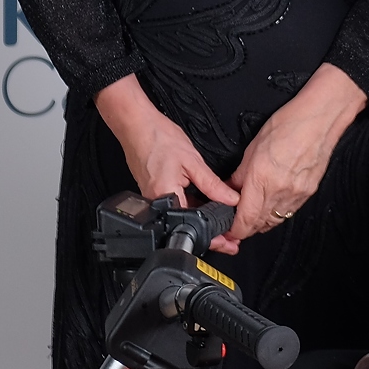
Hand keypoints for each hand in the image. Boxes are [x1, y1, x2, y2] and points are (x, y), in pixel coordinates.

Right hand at [95, 75, 241, 251]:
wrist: (138, 126)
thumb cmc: (158, 139)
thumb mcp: (192, 161)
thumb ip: (212, 184)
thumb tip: (230, 199)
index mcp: (165, 198)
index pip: (193, 225)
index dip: (213, 236)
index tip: (228, 242)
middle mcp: (157, 203)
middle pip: (187, 224)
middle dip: (210, 231)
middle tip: (230, 235)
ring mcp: (154, 198)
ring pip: (183, 214)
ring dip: (202, 217)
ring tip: (222, 218)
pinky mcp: (155, 191)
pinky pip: (177, 204)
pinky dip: (192, 204)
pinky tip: (205, 201)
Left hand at [227, 62, 367, 244]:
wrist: (320, 118)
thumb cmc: (288, 124)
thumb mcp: (253, 147)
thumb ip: (240, 174)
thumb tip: (230, 190)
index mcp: (262, 178)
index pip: (245, 219)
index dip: (235, 229)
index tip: (229, 227)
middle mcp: (280, 191)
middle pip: (259, 225)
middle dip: (246, 227)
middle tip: (238, 219)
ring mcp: (297, 194)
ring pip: (275, 221)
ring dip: (262, 221)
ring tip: (255, 210)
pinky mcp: (309, 192)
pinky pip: (289, 211)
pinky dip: (278, 212)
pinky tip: (273, 201)